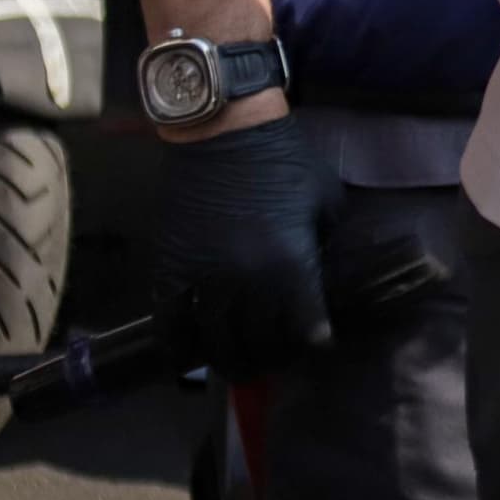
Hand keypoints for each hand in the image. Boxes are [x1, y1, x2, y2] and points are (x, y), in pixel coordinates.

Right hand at [153, 113, 344, 373]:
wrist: (223, 134)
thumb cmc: (283, 162)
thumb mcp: (326, 201)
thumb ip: (327, 243)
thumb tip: (331, 275)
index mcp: (291, 265)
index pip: (305, 329)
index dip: (313, 345)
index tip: (315, 347)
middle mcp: (246, 281)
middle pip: (259, 342)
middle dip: (270, 358)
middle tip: (275, 360)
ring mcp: (204, 278)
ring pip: (214, 341)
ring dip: (228, 360)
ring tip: (237, 366)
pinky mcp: (170, 270)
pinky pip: (169, 323)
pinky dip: (178, 347)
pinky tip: (189, 357)